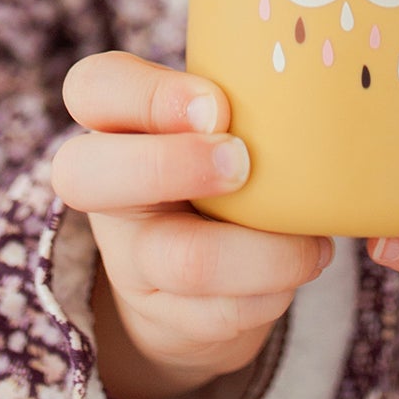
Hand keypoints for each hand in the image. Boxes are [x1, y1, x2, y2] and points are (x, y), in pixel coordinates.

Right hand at [51, 52, 330, 398]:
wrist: (205, 280)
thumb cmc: (224, 163)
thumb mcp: (221, 123)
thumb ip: (243, 97)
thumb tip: (313, 80)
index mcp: (116, 121)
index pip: (92, 87)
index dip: (148, 95)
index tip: (216, 105)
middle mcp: (107, 188)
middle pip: (85, 174)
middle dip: (174, 165)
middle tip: (244, 162)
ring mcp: (130, 258)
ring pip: (183, 259)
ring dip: (263, 251)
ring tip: (311, 241)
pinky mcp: (164, 318)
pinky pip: (222, 313)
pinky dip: (275, 291)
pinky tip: (301, 266)